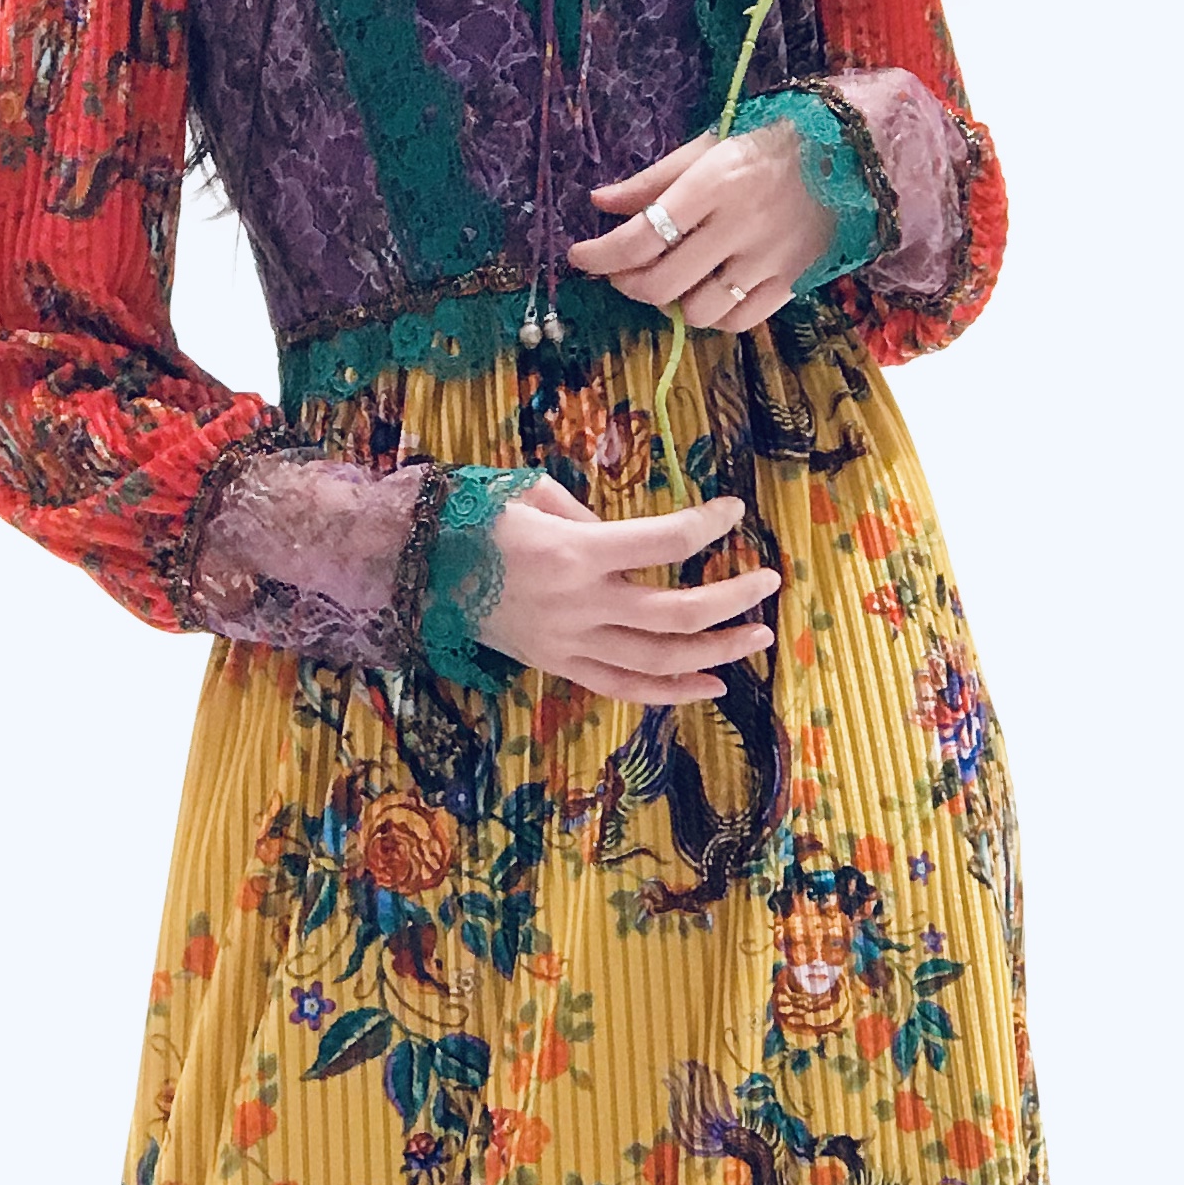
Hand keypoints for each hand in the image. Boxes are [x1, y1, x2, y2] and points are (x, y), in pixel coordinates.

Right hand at [483, 481, 778, 707]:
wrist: (414, 569)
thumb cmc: (473, 518)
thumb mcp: (533, 492)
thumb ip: (591, 515)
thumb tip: (637, 543)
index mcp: (576, 552)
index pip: (667, 542)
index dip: (710, 525)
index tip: (735, 512)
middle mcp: (580, 604)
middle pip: (676, 612)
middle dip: (732, 598)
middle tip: (769, 581)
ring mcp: (570, 643)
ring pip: (659, 660)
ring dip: (716, 651)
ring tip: (758, 636)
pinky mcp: (558, 665)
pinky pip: (623, 687)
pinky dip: (671, 691)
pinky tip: (711, 685)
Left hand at [567, 118, 831, 337]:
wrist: (854, 154)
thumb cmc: (772, 142)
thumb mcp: (710, 145)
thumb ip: (653, 179)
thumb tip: (600, 202)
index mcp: (714, 182)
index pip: (642, 235)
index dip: (601, 254)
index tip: (580, 256)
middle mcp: (740, 225)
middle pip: (662, 283)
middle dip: (626, 282)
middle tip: (618, 270)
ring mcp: (769, 259)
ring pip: (697, 310)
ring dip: (669, 302)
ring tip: (665, 280)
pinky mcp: (793, 281)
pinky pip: (739, 320)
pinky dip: (711, 316)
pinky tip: (703, 294)